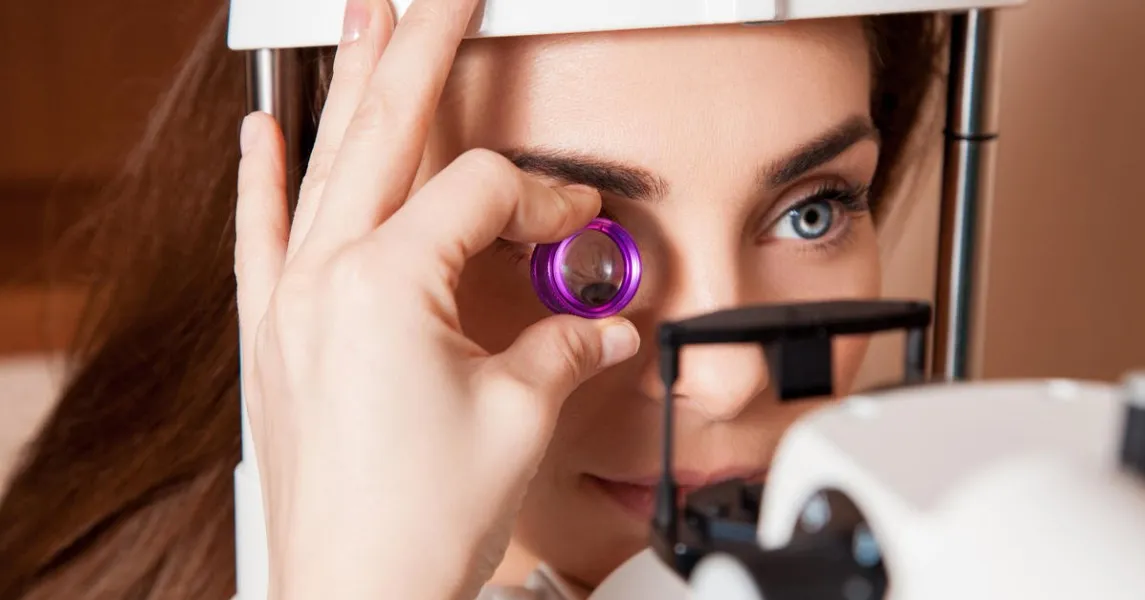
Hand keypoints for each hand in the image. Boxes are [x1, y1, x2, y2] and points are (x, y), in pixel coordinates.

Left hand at [232, 0, 640, 597]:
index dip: (548, 201)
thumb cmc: (416, 524)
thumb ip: (569, 349)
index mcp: (390, 285)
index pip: (483, 194)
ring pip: (327, 165)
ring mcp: (293, 303)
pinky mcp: (277, 335)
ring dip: (352, 86)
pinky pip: (260, 235)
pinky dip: (260, 178)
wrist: (352, 594)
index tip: (583, 232)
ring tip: (366, 17)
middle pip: (387, 132)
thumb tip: (604, 327)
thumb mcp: (519, 420)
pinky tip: (259, 129)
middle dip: (423, 48)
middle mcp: (327, 279)